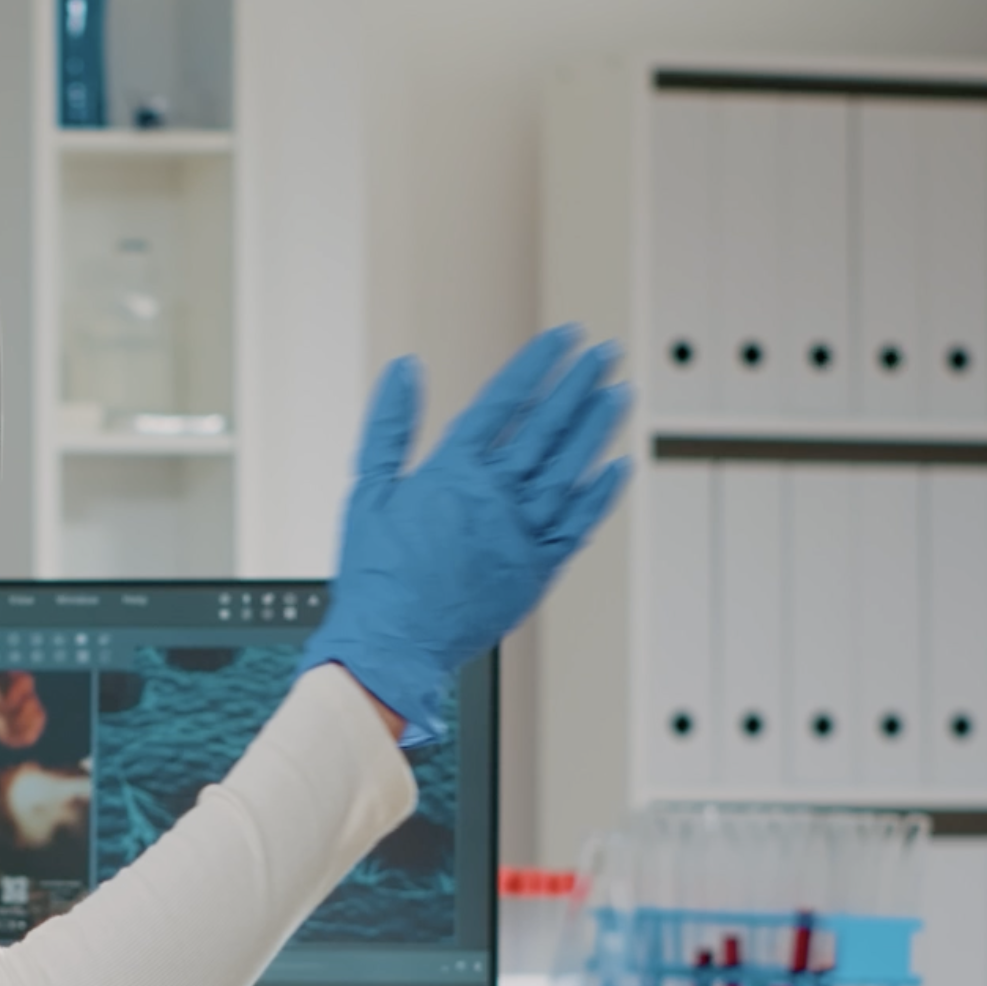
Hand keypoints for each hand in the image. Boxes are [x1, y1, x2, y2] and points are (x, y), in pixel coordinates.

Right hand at [299, 326, 632, 742]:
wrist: (391, 647)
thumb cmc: (376, 577)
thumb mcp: (367, 489)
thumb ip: (388, 425)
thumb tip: (404, 370)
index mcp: (452, 472)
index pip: (505, 400)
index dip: (539, 364)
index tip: (564, 339)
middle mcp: (494, 497)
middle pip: (548, 426)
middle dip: (581, 383)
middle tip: (607, 354)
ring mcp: (520, 533)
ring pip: (570, 467)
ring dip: (598, 426)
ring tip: (619, 393)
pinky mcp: (535, 570)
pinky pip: (578, 525)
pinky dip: (600, 494)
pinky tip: (617, 467)